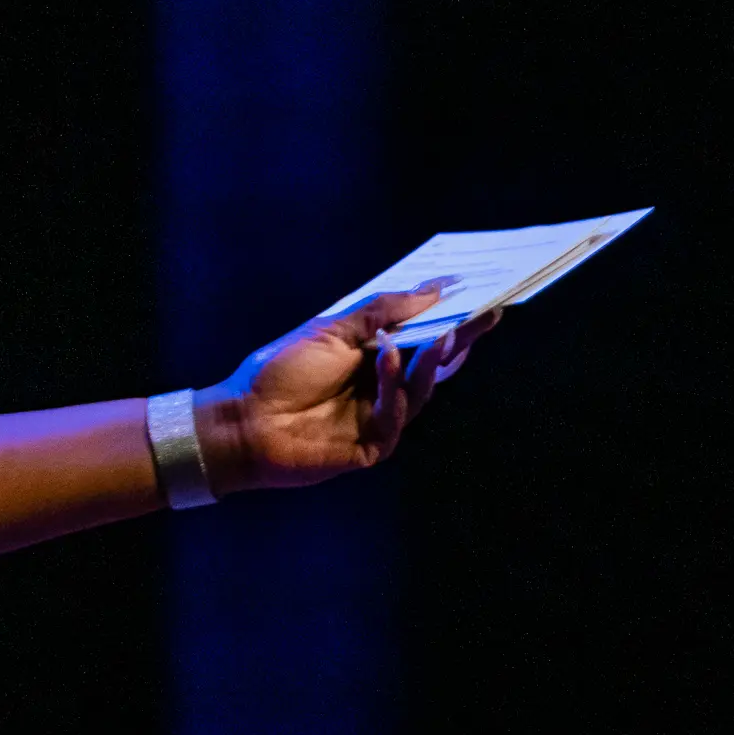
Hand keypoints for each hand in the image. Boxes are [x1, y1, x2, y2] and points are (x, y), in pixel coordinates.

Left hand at [197, 289, 499, 492]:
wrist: (244, 418)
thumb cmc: (280, 371)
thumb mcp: (331, 330)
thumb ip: (379, 312)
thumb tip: (430, 290)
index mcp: (372, 357)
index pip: (421, 336)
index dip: (450, 318)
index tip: (481, 294)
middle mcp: (381, 386)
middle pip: (432, 364)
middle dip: (460, 340)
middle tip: (489, 316)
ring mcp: (379, 417)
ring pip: (421, 388)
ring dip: (430, 360)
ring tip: (446, 332)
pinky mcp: (373, 444)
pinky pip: (395, 413)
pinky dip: (395, 383)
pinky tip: (391, 355)